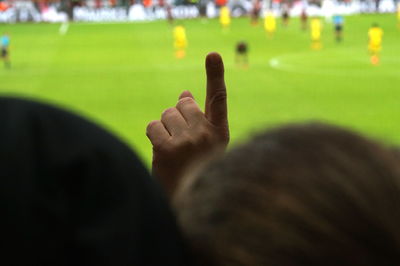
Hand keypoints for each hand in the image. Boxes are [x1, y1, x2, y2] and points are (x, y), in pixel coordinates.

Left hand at [146, 52, 228, 195]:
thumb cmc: (195, 170)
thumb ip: (199, 118)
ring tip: (173, 149)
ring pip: (166, 114)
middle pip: (183, 104)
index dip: (215, 75)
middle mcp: (207, 135)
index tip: (213, 54)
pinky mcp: (168, 149)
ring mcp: (188, 142)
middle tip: (181, 139)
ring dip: (165, 128)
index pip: (219, 99)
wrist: (186, 202)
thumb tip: (184, 93)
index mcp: (220, 133)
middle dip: (178, 116)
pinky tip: (162, 152)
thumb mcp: (205, 145)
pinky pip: (153, 126)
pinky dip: (154, 136)